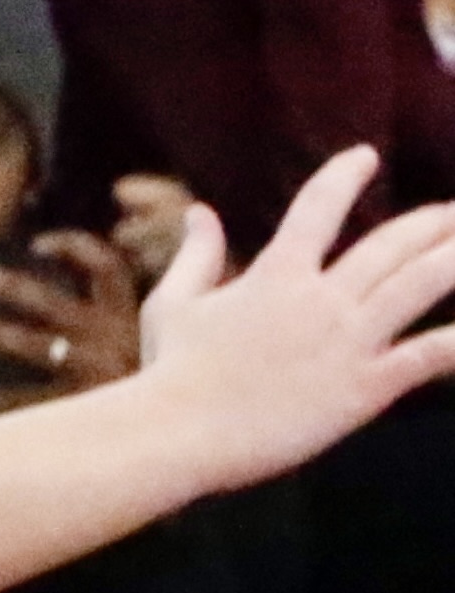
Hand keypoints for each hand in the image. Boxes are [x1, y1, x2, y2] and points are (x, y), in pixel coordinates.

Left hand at [0, 232, 147, 408]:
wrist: (186, 435)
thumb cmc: (160, 382)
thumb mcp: (160, 341)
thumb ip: (130, 314)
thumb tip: (104, 281)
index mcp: (131, 314)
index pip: (105, 267)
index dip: (72, 249)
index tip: (36, 246)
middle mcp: (111, 336)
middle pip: (52, 302)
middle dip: (10, 286)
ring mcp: (92, 372)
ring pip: (32, 345)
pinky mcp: (77, 408)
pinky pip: (22, 400)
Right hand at [127, 148, 454, 489]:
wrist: (173, 435)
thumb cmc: (166, 372)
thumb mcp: (173, 304)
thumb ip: (195, 254)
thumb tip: (199, 211)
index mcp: (276, 274)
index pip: (319, 206)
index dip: (344, 174)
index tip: (364, 156)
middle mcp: (322, 300)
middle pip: (394, 242)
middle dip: (431, 220)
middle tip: (452, 212)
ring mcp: (347, 342)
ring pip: (424, 282)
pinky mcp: (363, 389)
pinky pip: (429, 355)